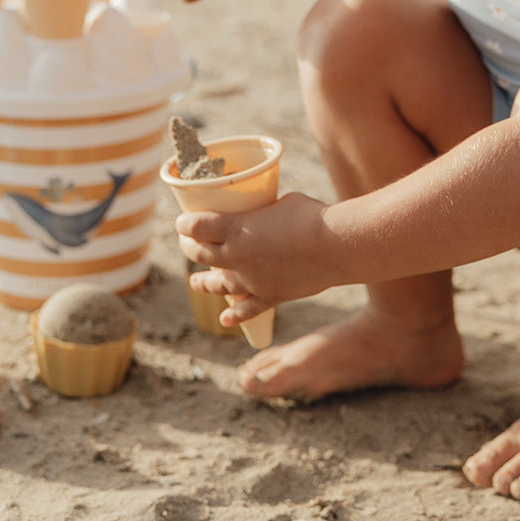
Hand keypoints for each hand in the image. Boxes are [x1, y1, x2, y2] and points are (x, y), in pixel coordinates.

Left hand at [175, 192, 332, 323]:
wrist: (337, 247)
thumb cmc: (311, 215)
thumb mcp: (281, 202)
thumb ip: (265, 212)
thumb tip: (264, 214)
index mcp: (235, 229)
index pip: (196, 227)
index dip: (184, 224)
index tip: (183, 222)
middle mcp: (237, 257)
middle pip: (201, 254)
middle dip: (189, 248)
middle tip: (187, 243)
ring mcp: (252, 280)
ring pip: (218, 284)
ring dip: (203, 283)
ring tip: (195, 282)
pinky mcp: (271, 296)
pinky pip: (248, 309)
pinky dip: (235, 315)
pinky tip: (226, 318)